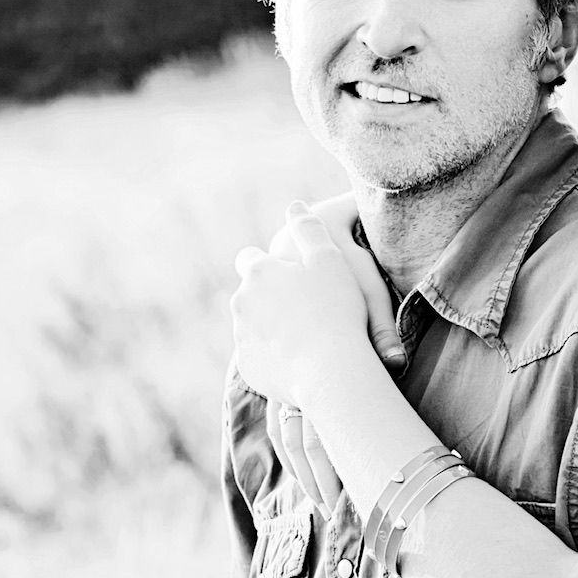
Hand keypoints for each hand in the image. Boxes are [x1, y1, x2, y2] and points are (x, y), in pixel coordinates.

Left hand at [231, 205, 396, 408]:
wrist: (330, 371)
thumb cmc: (335, 311)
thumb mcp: (330, 260)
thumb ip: (310, 230)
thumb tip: (295, 205)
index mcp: (259, 273)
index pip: (251, 259)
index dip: (269, 265)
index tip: (289, 275)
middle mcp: (242, 303)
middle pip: (251, 295)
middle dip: (270, 299)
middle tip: (304, 308)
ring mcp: (242, 338)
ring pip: (254, 326)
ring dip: (272, 328)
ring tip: (307, 337)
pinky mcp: (251, 368)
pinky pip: (261, 358)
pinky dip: (276, 357)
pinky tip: (303, 360)